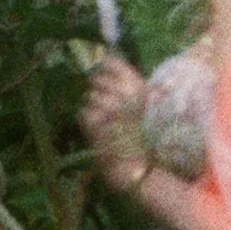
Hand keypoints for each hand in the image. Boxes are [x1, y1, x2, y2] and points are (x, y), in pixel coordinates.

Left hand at [81, 55, 151, 184]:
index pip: (111, 62)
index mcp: (138, 86)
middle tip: (106, 105)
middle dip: (98, 90)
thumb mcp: (147, 105)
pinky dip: (87, 120)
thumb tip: (109, 64)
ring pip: (88, 96)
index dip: (105, 69)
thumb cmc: (146, 138)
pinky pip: (82, 112)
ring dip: (93, 107)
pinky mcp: (92, 121)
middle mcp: (121, 92)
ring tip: (105, 121)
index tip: (105, 77)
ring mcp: (105, 106)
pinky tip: (98, 129)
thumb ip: (131, 85)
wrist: (138, 167)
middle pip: (96, 79)